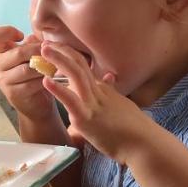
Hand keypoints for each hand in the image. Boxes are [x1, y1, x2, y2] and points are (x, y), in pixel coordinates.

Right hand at [0, 27, 60, 126]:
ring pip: (26, 69)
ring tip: (55, 66)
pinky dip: (44, 80)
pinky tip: (52, 79)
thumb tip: (33, 37)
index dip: (8, 31)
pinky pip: (31, 84)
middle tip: (53, 52)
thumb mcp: (33, 55)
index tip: (21, 36)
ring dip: (43, 67)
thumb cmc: (35, 74)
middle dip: (39, 52)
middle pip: (18, 53)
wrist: (37, 102)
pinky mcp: (12, 94)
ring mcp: (3, 80)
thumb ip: (32, 44)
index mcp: (1, 51)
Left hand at [40, 42, 153, 162]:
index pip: (84, 67)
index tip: (56, 47)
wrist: (144, 144)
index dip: (69, 55)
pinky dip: (58, 89)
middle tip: (44, 42)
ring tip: (44, 50)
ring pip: (75, 76)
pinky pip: (71, 101)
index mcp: (103, 89)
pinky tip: (46, 81)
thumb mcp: (122, 104)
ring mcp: (92, 104)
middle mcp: (97, 92)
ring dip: (59, 61)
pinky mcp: (86, 119)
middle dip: (62, 52)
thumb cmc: (134, 129)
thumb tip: (108, 77)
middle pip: (79, 65)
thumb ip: (111, 91)